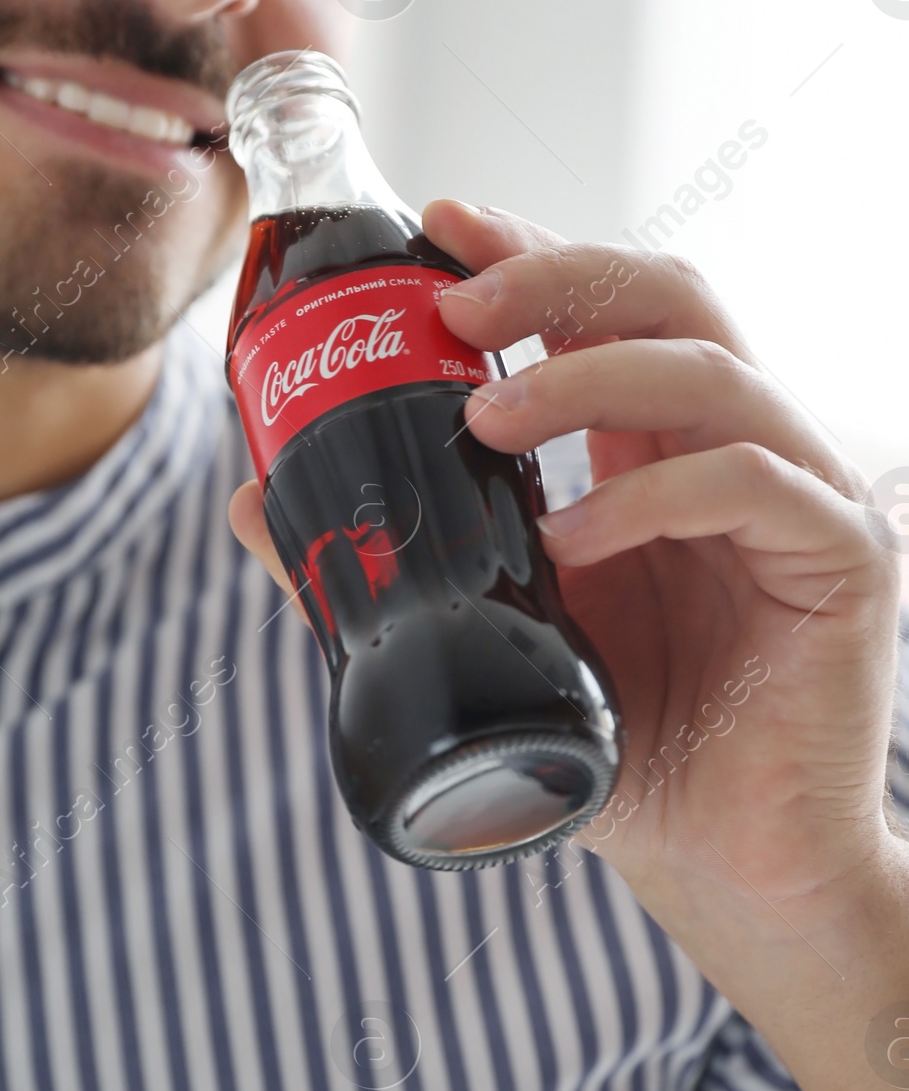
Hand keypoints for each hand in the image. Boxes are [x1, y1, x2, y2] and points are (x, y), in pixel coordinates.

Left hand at [228, 199, 902, 923]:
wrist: (728, 867)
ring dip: (586, 376)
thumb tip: (249, 504)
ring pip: (711, 369)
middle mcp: (733, 451)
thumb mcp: (487, 648)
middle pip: (667, 295)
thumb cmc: (625, 753)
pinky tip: (569, 540)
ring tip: (485, 420)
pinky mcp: (842, 561)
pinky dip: (649, 496)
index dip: (529, 249)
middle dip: (555, 273)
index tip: (438, 223)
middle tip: (451, 305)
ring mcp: (798, 497)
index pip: (607, 307)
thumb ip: (383, 570)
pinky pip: (753, 483)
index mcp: (658, 453)